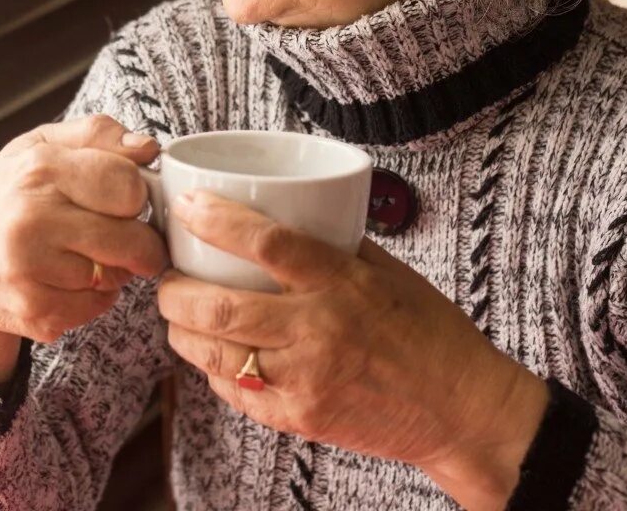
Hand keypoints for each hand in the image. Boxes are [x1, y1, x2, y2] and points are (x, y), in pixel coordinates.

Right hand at [0, 114, 168, 386]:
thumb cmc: (2, 202)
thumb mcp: (38, 149)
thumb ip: (96, 136)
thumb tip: (147, 148)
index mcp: (38, 167)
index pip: (128, 184)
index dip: (135, 196)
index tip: (126, 203)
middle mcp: (31, 216)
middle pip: (131, 239)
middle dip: (139, 244)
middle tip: (126, 242)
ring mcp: (30, 267)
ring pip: (117, 277)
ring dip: (111, 273)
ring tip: (78, 259)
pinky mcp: (34, 310)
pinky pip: (96, 307)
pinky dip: (90, 300)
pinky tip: (63, 284)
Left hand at [156, 190, 547, 510]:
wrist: (461, 409)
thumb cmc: (427, 331)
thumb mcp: (386, 271)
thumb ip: (332, 246)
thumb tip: (278, 211)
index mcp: (342, 283)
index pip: (266, 242)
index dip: (216, 220)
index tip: (188, 208)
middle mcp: (319, 331)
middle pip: (218, 307)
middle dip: (173, 290)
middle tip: (166, 277)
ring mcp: (306, 380)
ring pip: (214, 352)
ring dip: (180, 331)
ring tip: (177, 315)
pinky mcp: (299, 419)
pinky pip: (234, 391)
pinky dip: (211, 369)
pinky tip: (211, 354)